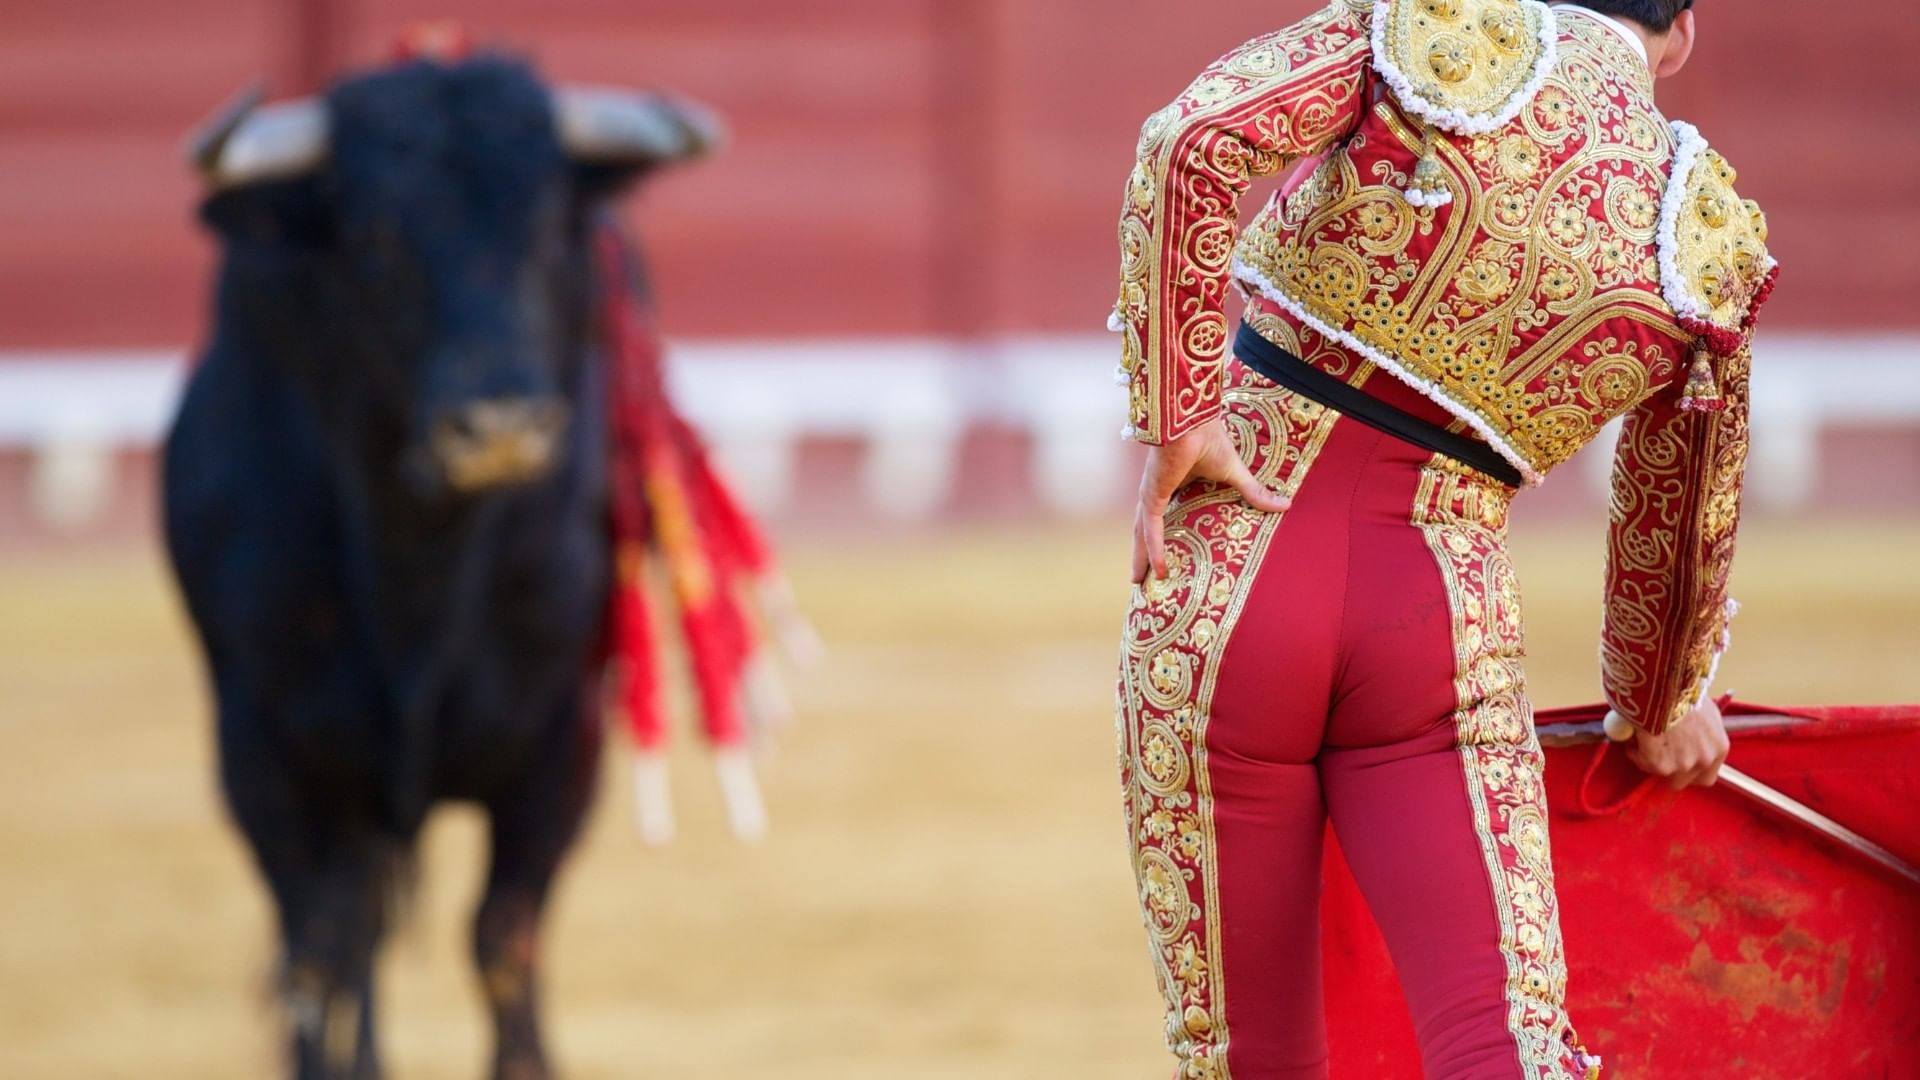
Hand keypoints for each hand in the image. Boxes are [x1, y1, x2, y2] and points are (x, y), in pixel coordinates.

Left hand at [1131, 417, 1289, 583]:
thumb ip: (1254, 493)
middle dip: (1142, 553)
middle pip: (1146, 529)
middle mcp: (1157, 491)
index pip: (1163, 515)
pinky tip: (1157, 570)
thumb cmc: (1209, 437)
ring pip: (1142, 533)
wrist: (1193, 420)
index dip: (1159, 535)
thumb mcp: (1235, 473)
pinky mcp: (1152, 495)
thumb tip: (1285, 505)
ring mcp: (1151, 494)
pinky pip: (1151, 529)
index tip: (1161, 554)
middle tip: (1140, 578)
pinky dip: (1153, 550)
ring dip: (1140, 558)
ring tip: (1138, 581)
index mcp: (1173, 483)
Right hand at [1626, 696, 1730, 788]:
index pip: (1707, 775)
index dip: (1690, 769)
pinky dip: (1635, 752)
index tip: (1678, 760)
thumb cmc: (1685, 691)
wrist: (1666, 686)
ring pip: (1661, 773)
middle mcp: (1704, 760)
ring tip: (1642, 743)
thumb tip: (1686, 735)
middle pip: (1684, 780)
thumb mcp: (1705, 711)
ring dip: (1650, 760)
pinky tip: (1633, 738)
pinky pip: (1642, 762)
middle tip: (1658, 754)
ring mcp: (1682, 765)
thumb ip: (1701, 731)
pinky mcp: (1660, 764)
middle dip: (1670, 771)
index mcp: (1719, 748)